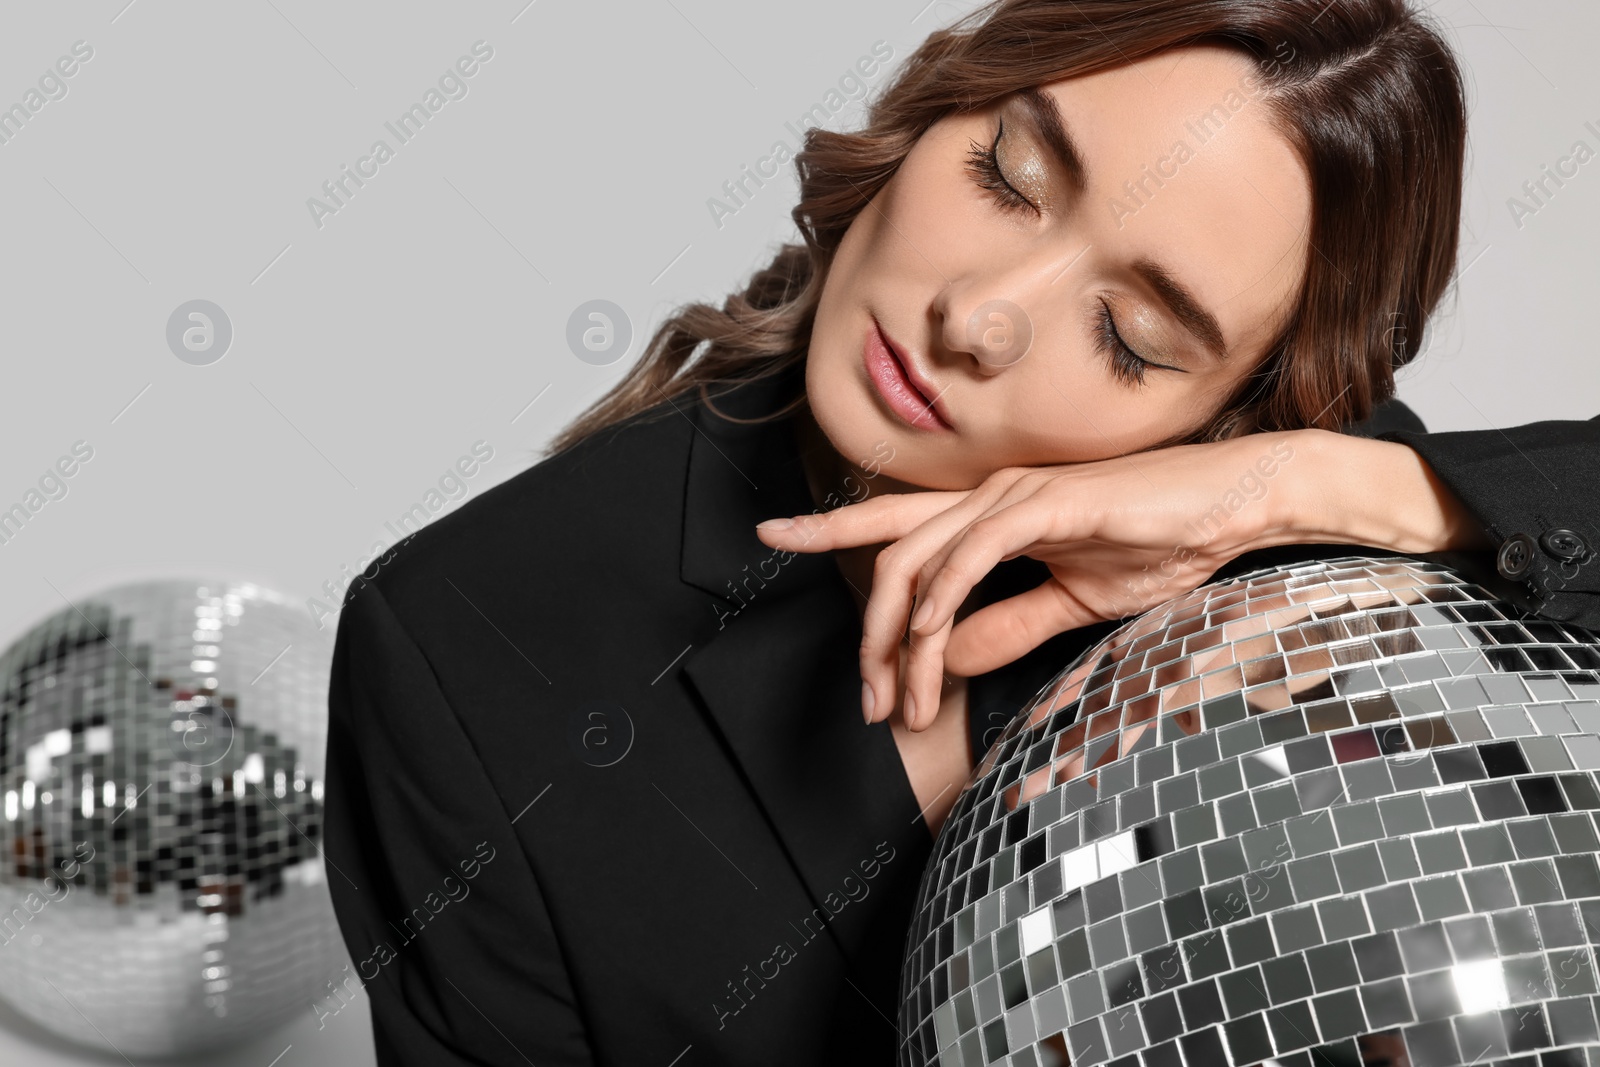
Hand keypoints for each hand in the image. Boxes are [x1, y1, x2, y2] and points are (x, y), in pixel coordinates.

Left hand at [755, 430, 1308, 731]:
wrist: (1232, 506)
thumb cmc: (1158, 544)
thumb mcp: (1070, 604)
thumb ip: (1008, 626)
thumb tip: (954, 660)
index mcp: (988, 515)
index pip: (892, 522)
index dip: (829, 525)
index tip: (775, 535)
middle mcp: (986, 498)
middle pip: (889, 555)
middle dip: (868, 635)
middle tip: (869, 704)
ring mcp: (1013, 496)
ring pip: (920, 566)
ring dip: (905, 643)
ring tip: (906, 704)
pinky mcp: (1047, 504)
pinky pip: (973, 554)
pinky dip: (945, 600)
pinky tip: (934, 641)